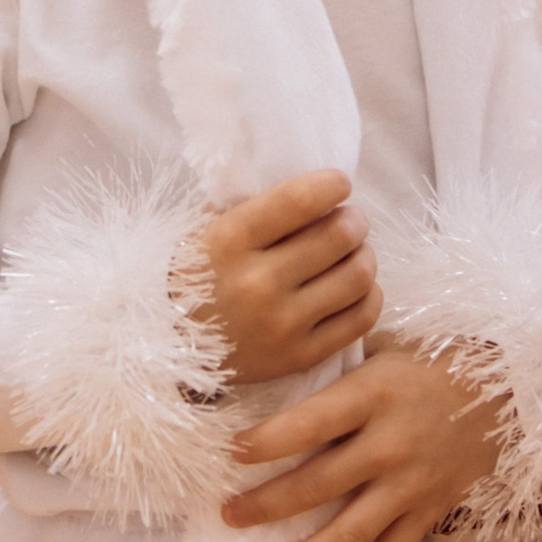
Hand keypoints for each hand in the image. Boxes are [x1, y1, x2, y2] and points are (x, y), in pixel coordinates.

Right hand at [196, 170, 378, 385]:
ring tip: (353, 253)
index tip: (338, 185)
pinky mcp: (299, 357)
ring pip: (358, 276)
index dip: (333, 185)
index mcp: (229, 240)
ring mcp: (280, 324)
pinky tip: (354, 287)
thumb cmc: (200, 274)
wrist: (172, 345)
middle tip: (350, 221)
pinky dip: (369, 294)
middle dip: (354, 220)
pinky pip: (361, 317)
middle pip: (341, 235)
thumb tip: (319, 187)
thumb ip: (258, 205)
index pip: (301, 199)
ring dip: (364, 256)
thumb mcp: (210, 228)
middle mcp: (256, 283)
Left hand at [223, 341, 509, 541]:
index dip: (268, 441)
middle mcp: (390, 443)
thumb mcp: (385, 348)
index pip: (310, 423)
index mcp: (374, 396)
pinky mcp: (431, 509)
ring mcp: (412, 483)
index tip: (232, 453)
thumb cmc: (432, 362)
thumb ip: (338, 367)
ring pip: (351, 533)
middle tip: (229, 516)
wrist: (507, 390)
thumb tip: (280, 368)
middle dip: (266, 505)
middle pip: (318, 484)